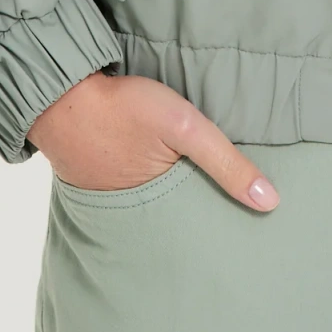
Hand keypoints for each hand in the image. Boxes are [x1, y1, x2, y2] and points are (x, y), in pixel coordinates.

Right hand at [27, 71, 280, 209]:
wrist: (61, 93)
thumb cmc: (123, 109)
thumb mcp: (184, 128)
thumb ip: (225, 162)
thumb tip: (270, 202)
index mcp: (158, 211)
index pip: (201, 233)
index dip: (224, 231)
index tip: (253, 238)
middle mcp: (135, 215)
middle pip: (182, 224)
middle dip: (204, 222)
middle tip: (236, 228)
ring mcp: (115, 198)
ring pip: (160, 207)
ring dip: (178, 202)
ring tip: (207, 203)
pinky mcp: (103, 178)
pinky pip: (137, 190)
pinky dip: (154, 186)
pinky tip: (165, 175)